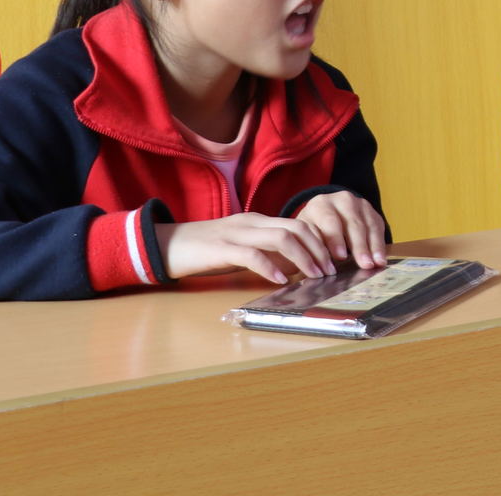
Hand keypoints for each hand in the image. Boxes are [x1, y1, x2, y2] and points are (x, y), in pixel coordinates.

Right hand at [156, 212, 332, 284]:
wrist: (167, 245)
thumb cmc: (207, 250)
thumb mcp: (242, 248)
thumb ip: (267, 252)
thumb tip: (295, 266)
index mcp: (259, 221)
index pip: (300, 224)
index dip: (321, 241)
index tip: (333, 261)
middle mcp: (252, 223)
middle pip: (297, 228)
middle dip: (319, 249)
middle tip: (330, 271)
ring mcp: (237, 234)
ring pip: (281, 237)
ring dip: (303, 257)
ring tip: (314, 275)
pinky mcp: (221, 249)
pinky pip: (252, 255)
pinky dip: (270, 267)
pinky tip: (281, 280)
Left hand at [294, 191, 387, 269]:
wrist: (324, 220)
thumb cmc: (312, 235)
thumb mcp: (305, 238)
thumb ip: (310, 249)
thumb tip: (316, 268)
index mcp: (319, 205)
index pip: (329, 221)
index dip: (335, 239)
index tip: (339, 257)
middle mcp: (341, 200)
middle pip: (352, 223)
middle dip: (358, 245)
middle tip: (364, 263)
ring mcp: (359, 204)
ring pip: (368, 225)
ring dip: (373, 246)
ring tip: (376, 263)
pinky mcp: (372, 212)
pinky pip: (378, 228)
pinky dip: (380, 245)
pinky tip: (380, 259)